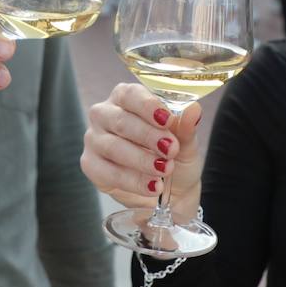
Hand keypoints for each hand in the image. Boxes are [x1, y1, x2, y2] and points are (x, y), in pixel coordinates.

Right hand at [81, 83, 202, 222]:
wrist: (171, 192)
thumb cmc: (175, 157)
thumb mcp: (186, 142)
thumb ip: (186, 127)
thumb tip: (194, 110)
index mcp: (127, 98)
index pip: (130, 94)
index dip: (147, 106)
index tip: (167, 119)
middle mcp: (105, 114)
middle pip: (120, 120)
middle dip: (147, 136)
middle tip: (171, 149)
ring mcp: (95, 139)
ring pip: (113, 147)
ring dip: (141, 160)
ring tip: (164, 170)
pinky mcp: (91, 165)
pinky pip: (107, 172)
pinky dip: (132, 181)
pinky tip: (151, 186)